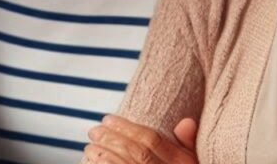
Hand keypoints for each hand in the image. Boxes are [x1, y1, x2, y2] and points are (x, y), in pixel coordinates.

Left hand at [82, 115, 198, 163]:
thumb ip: (187, 144)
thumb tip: (187, 121)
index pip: (152, 140)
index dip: (127, 126)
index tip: (108, 119)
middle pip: (135, 152)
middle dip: (110, 137)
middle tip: (94, 131)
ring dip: (100, 154)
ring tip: (89, 148)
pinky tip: (89, 163)